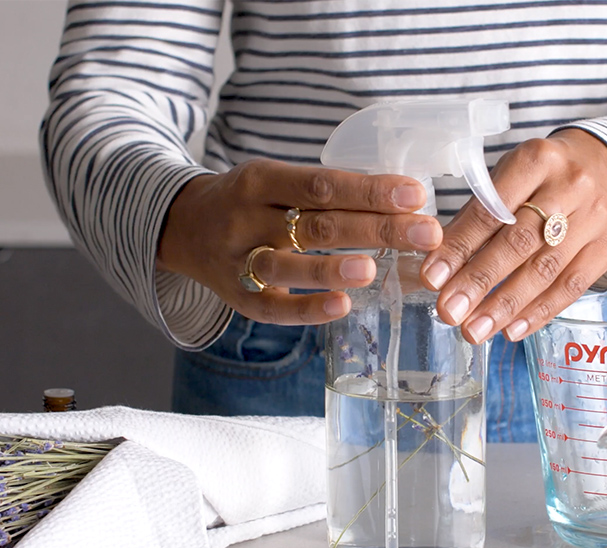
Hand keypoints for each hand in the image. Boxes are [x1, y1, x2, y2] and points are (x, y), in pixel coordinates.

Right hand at [157, 159, 441, 324]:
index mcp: (262, 179)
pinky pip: (274, 308)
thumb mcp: (277, 181)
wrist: (181, 226)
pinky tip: (343, 306)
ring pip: (289, 265)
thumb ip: (328, 193)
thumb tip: (406, 204)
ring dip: (333, 269)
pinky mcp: (238, 298)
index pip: (323, 184)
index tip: (416, 195)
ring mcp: (239, 260)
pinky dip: (308, 308)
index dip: (370, 191)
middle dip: (376, 229)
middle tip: (426, 233)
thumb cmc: (252, 202)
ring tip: (375, 270)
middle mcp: (247, 218)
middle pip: (317, 224)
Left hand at [420, 128, 606, 343]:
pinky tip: (511, 330)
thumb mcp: (510, 176)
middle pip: (519, 241)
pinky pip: (571, 287)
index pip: (492, 211)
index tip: (432, 278)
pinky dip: (538, 312)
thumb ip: (478, 214)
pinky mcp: (605, 250)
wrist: (604, 167)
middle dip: (479, 280)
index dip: (460, 246)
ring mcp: (592, 220)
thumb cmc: (543, 177)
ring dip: (505, 305)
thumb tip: (441, 265)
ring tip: (475, 330)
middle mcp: (569, 187)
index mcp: (536, 160)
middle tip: (449, 311)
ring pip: (545, 270)